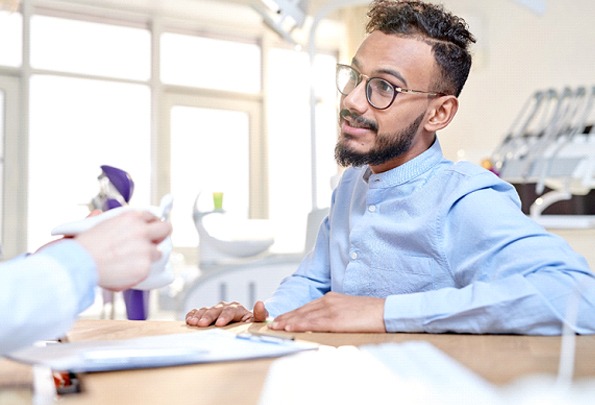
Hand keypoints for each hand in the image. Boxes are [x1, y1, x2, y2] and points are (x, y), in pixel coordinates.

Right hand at [74, 210, 171, 290]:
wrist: (78, 264)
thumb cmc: (81, 246)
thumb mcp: (89, 225)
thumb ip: (98, 220)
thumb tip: (98, 214)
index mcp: (131, 217)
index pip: (152, 216)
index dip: (151, 224)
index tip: (149, 229)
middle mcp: (142, 231)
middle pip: (166, 229)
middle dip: (161, 235)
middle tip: (154, 243)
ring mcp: (145, 249)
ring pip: (158, 253)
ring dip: (149, 256)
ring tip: (132, 261)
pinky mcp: (145, 267)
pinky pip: (149, 270)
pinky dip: (140, 271)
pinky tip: (128, 271)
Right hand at [186, 300, 268, 326]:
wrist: (244, 323)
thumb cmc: (250, 324)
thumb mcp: (257, 321)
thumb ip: (260, 314)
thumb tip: (260, 303)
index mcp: (237, 309)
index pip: (231, 311)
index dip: (224, 317)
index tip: (219, 324)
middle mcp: (225, 307)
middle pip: (216, 310)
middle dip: (208, 317)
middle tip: (201, 324)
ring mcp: (215, 309)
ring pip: (206, 310)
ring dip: (199, 316)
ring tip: (192, 323)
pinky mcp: (208, 312)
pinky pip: (199, 311)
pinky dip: (193, 314)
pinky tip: (189, 319)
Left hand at [268, 292, 385, 332]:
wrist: (386, 311)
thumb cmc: (371, 313)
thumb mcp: (349, 310)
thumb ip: (335, 313)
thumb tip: (325, 323)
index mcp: (331, 298)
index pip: (307, 307)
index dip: (292, 314)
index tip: (281, 320)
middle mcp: (329, 301)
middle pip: (302, 310)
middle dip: (286, 317)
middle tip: (272, 325)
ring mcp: (332, 309)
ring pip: (304, 315)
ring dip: (288, 321)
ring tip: (276, 327)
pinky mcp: (336, 319)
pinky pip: (314, 322)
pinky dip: (300, 324)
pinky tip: (291, 327)